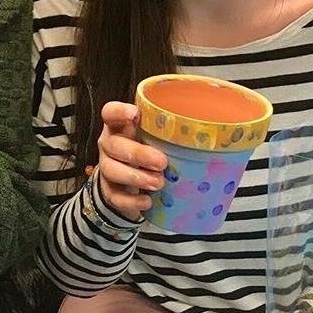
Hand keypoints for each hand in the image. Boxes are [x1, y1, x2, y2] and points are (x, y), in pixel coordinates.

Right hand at [97, 101, 167, 220]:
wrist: (135, 182)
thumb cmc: (152, 152)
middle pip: (113, 144)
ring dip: (135, 177)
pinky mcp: (108, 190)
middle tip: (162, 162)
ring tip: (158, 183)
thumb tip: (206, 132)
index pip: (110, 112)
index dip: (119, 111)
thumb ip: (172, 133)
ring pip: (110, 170)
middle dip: (138, 154)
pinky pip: (114, 196)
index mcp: (120, 126)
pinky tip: (148, 201)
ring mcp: (106, 166)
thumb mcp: (159, 139)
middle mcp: (109, 144)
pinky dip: (131, 201)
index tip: (135, 114)